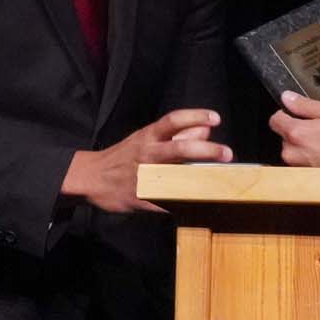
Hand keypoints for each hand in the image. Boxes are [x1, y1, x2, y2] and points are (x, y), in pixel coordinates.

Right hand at [60, 109, 231, 213]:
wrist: (91, 178)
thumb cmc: (125, 156)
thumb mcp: (146, 139)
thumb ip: (176, 134)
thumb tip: (205, 128)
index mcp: (148, 136)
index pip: (173, 120)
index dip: (195, 116)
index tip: (216, 118)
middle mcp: (148, 153)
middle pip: (179, 148)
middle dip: (206, 150)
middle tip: (227, 153)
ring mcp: (145, 177)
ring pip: (176, 176)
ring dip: (201, 179)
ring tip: (222, 181)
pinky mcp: (143, 198)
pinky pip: (168, 201)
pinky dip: (186, 203)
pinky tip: (204, 203)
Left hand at [268, 91, 319, 166]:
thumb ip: (305, 104)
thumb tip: (287, 97)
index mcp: (296, 133)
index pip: (274, 119)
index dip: (285, 113)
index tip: (298, 113)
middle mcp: (291, 151)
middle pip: (283, 134)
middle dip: (297, 129)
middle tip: (319, 127)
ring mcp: (297, 165)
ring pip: (292, 147)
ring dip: (303, 142)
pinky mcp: (304, 174)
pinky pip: (300, 158)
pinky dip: (309, 154)